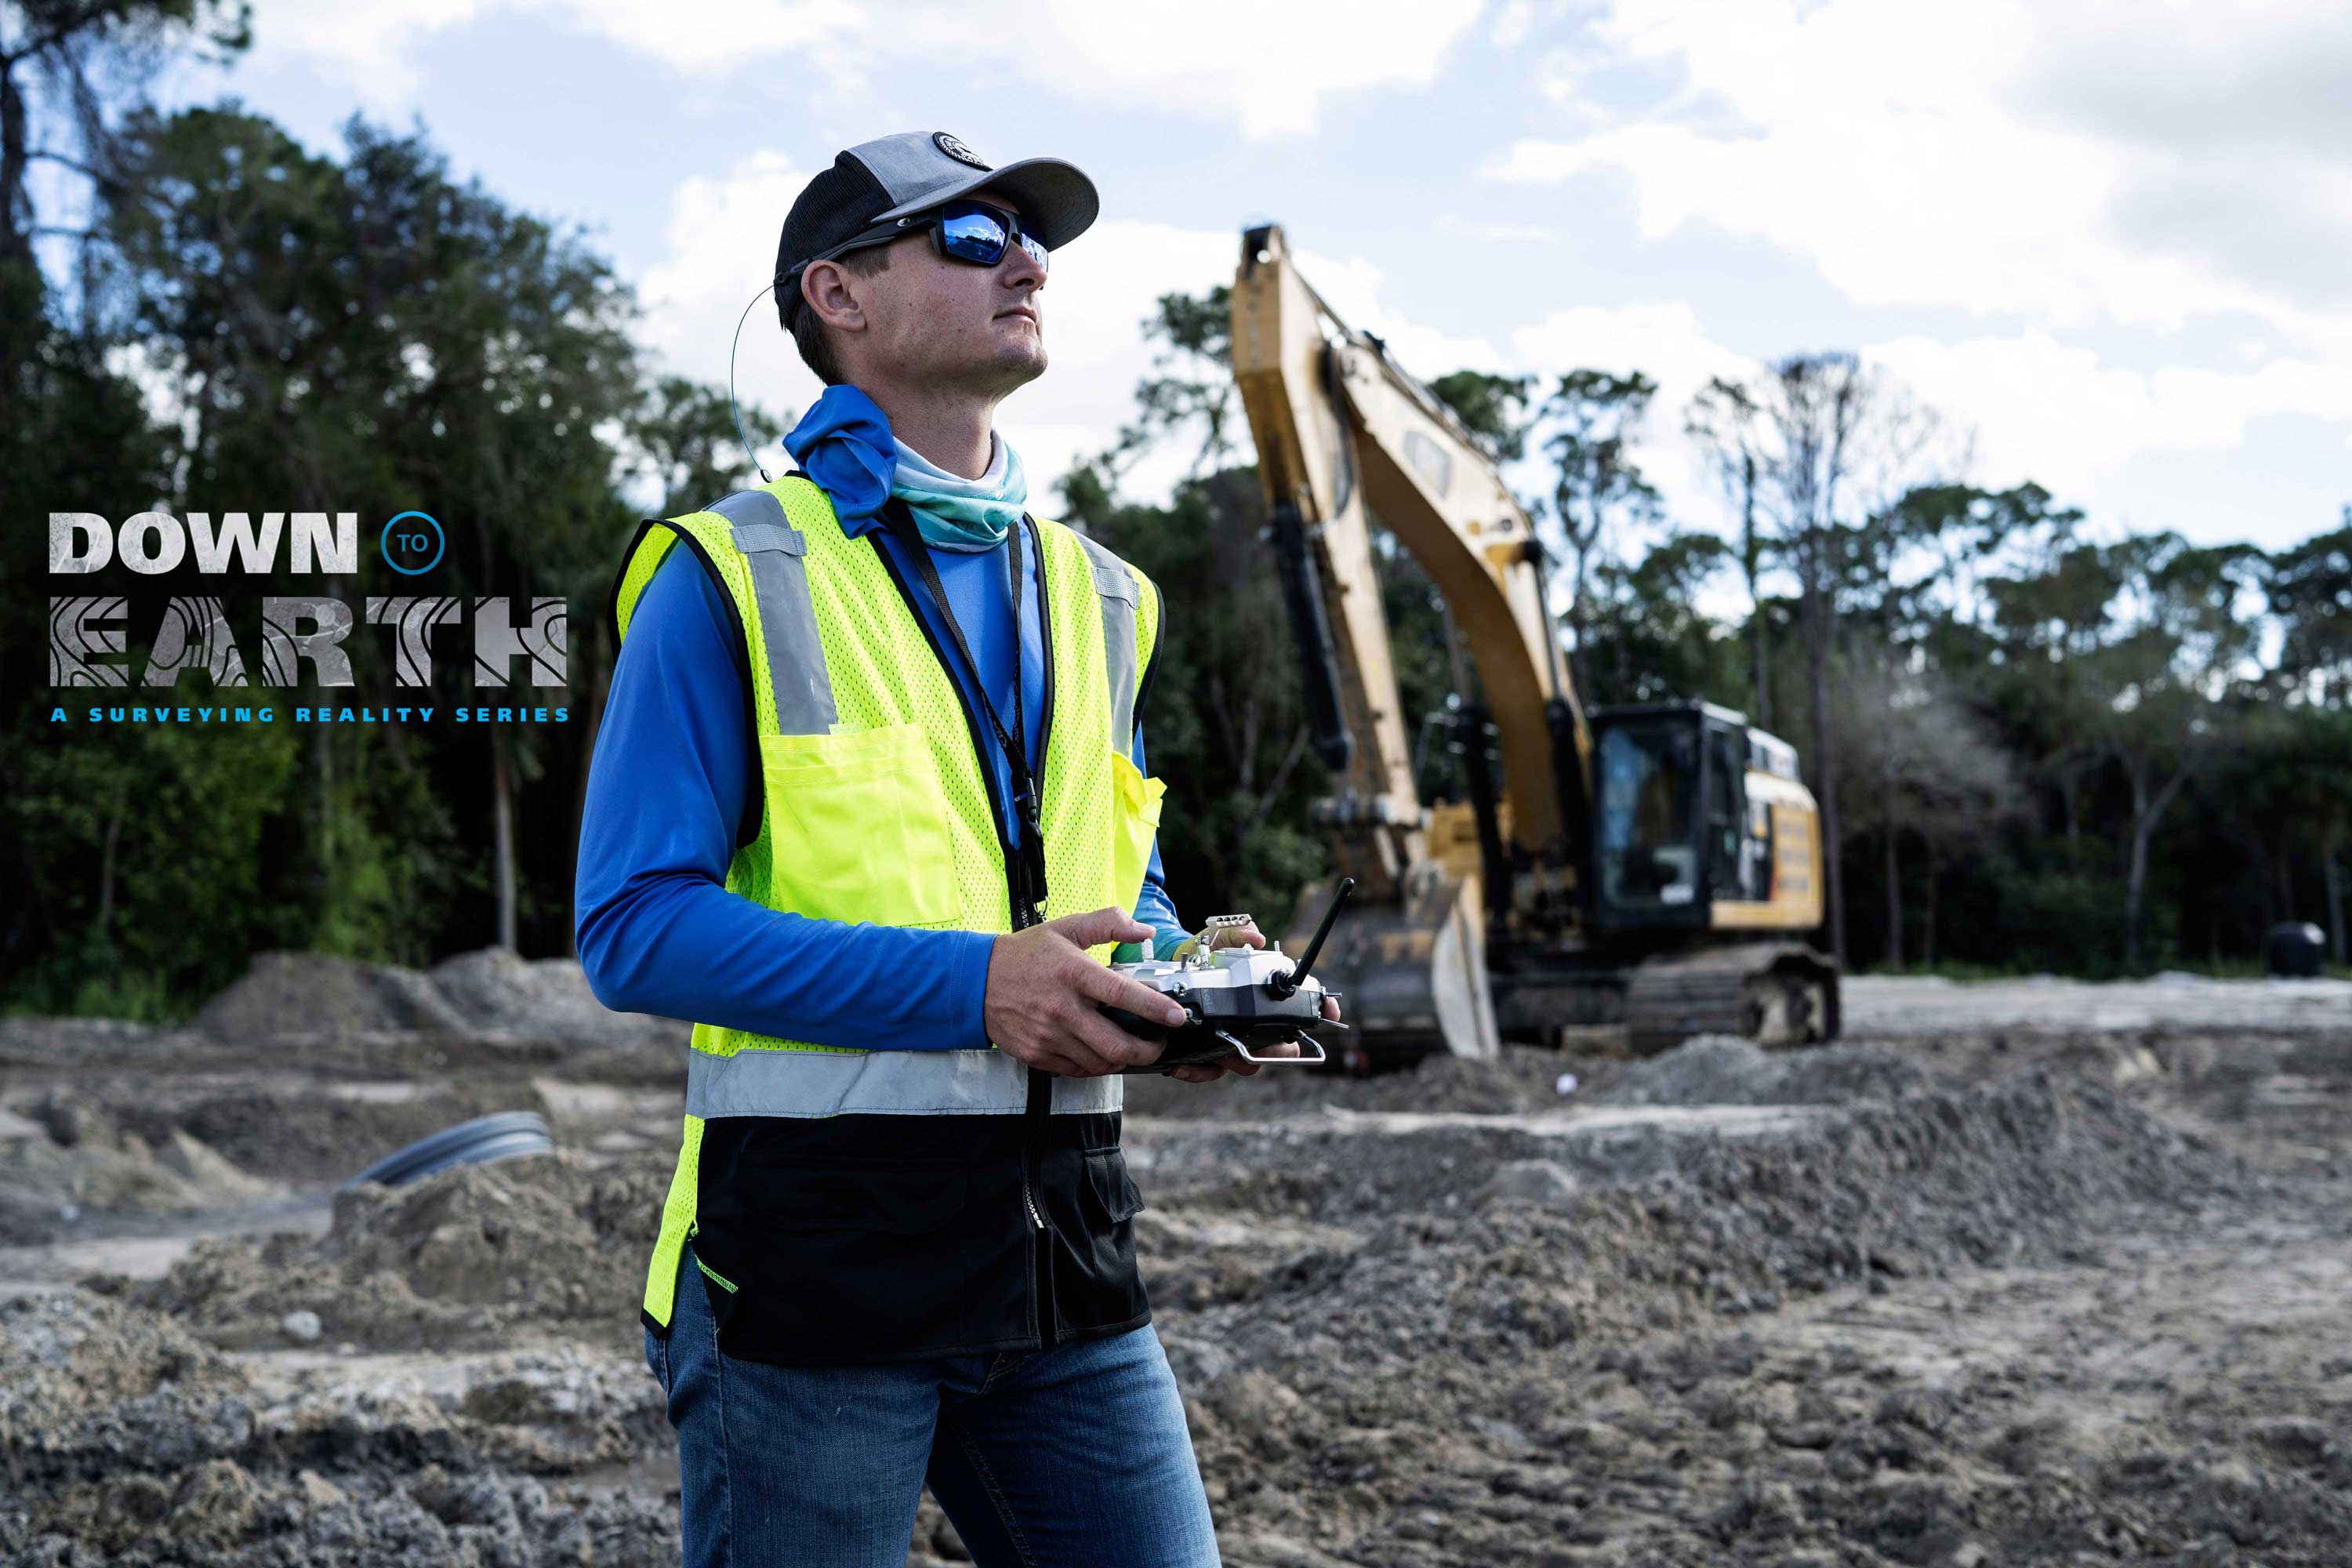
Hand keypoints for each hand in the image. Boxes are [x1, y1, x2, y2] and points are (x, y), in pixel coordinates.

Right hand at [985, 907, 1189, 1076]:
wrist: (976, 981)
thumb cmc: (1026, 954)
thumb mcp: (1066, 927)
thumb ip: (1108, 924)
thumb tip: (1144, 930)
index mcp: (1072, 972)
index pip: (1122, 994)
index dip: (1154, 1009)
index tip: (1176, 1017)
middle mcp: (1061, 1008)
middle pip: (1115, 1044)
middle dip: (1147, 1051)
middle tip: (1158, 1043)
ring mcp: (1048, 1036)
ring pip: (1100, 1063)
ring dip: (1122, 1060)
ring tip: (1131, 1047)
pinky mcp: (1037, 1055)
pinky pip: (1077, 1070)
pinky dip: (1095, 1065)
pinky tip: (1100, 1051)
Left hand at [1166, 919, 1342, 1082]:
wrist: (1172, 968)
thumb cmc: (1202, 954)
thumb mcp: (1218, 938)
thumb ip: (1237, 933)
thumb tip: (1257, 936)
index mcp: (1266, 994)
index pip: (1305, 1005)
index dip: (1323, 1009)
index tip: (1332, 1013)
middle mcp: (1257, 1020)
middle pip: (1285, 1047)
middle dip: (1276, 1050)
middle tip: (1257, 1045)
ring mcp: (1236, 1037)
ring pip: (1251, 1063)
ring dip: (1237, 1062)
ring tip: (1220, 1055)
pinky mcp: (1211, 1049)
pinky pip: (1213, 1070)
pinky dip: (1200, 1071)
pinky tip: (1184, 1064)